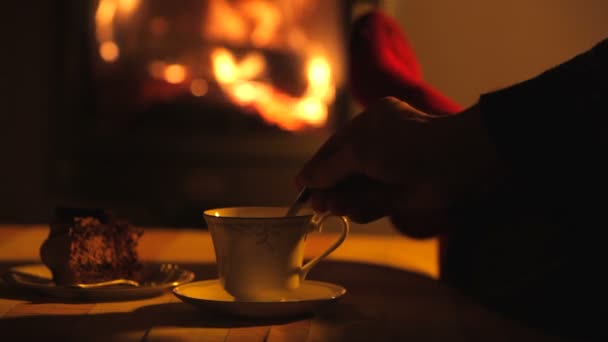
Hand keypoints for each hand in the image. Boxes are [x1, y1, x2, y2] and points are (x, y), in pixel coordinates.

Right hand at [296, 97, 500, 237]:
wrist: (455, 163)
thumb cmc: (406, 145)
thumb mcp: (359, 150)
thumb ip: (330, 167)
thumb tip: (305, 180)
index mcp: (371, 123)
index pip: (335, 146)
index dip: (316, 166)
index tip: (300, 186)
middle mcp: (380, 145)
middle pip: (345, 170)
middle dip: (329, 187)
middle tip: (314, 204)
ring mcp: (391, 170)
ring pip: (358, 189)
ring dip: (343, 200)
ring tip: (329, 209)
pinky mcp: (401, 194)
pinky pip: (374, 204)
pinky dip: (361, 209)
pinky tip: (350, 212)